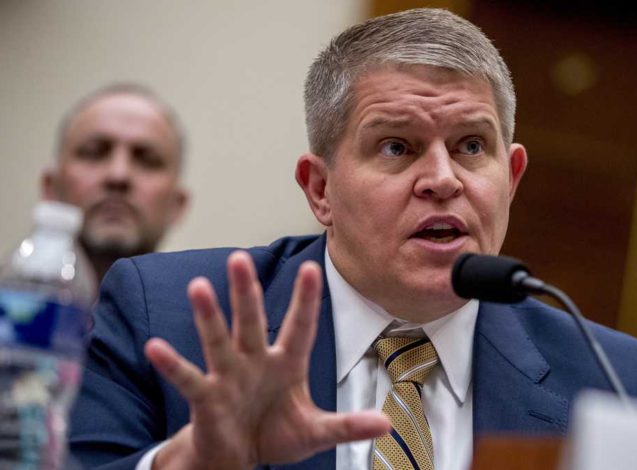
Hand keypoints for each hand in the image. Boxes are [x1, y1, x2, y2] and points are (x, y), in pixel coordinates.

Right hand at [144, 251, 390, 469]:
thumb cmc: (276, 433)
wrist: (240, 456)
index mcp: (287, 362)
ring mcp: (229, 376)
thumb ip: (348, 425)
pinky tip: (155, 347)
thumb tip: (387, 425)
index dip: (305, 299)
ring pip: (218, 340)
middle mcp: (256, 360)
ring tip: (197, 286)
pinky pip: (188, 378)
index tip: (312, 266)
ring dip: (208, 315)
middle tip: (240, 258)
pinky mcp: (206, 397)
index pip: (299, 326)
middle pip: (252, 321)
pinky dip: (172, 364)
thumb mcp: (316, 432)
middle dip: (247, 292)